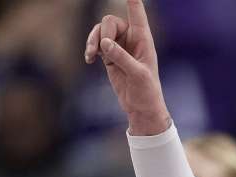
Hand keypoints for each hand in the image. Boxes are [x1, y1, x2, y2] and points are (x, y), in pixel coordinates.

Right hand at [83, 0, 170, 133]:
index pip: (137, 14)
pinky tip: (89, 59)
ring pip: (100, 31)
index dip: (132, 1)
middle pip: (110, 21)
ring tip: (90, 56)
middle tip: (101, 51)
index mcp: (144, 39)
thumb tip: (104, 43)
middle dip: (102, 34)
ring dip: (92, 41)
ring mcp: (120, 46)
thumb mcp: (137, 75)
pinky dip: (90, 48)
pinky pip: (96, 43)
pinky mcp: (110, 55)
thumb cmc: (146, 91)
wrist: (141, 107)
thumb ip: (121, 58)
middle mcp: (132, 39)